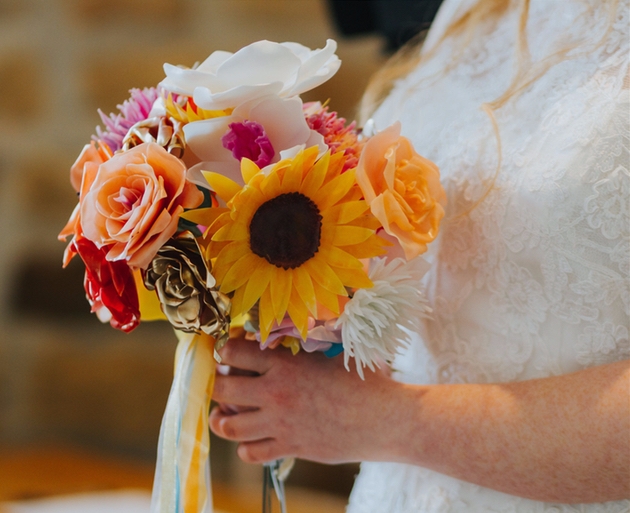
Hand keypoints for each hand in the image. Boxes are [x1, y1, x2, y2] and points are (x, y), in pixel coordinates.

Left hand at [210, 336, 403, 464]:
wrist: (384, 419)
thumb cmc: (366, 380)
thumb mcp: (337, 350)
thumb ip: (313, 338)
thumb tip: (304, 321)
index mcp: (285, 365)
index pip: (234, 353)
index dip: (226, 350)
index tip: (229, 350)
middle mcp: (276, 394)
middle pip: (223, 390)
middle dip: (217, 385)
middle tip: (222, 382)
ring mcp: (280, 424)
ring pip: (230, 426)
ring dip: (221, 420)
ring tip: (223, 415)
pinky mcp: (290, 447)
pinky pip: (252, 453)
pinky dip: (245, 447)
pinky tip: (250, 440)